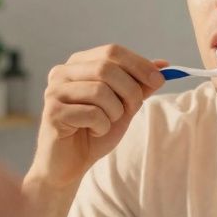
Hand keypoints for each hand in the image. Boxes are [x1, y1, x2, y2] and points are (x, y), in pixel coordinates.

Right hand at [28, 45, 163, 189]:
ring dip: (115, 112)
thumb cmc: (93, 132)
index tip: (159, 80)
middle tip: (134, 108)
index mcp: (78, 64)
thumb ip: (139, 85)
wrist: (69, 164)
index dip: (139, 64)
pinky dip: (102, 126)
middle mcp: (62, 72)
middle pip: (106, 68)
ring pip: (100, 91)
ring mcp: (54, 91)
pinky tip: (93, 132)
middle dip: (130, 90)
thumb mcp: (123, 105)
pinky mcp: (53, 112)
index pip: (112, 51)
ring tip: (107, 122)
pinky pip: (92, 113)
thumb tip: (162, 64)